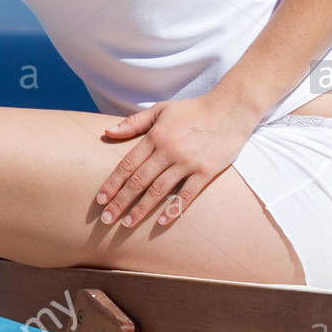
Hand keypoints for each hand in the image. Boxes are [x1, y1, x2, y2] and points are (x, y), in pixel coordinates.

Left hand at [94, 91, 261, 230]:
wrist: (231, 108)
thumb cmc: (193, 109)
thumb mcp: (161, 109)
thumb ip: (133, 123)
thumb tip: (107, 132)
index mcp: (155, 136)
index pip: (127, 165)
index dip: (112, 183)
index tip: (100, 200)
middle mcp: (169, 151)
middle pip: (139, 181)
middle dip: (121, 201)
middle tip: (107, 219)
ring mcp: (188, 162)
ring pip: (159, 190)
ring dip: (141, 209)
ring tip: (126, 223)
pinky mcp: (206, 171)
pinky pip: (187, 195)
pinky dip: (174, 209)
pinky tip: (160, 222)